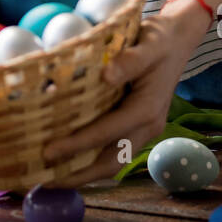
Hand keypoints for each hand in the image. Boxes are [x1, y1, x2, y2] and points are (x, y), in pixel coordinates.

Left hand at [41, 7, 206, 185]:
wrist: (179, 39)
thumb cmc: (161, 39)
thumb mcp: (149, 43)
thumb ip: (131, 60)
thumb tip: (107, 74)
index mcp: (147, 109)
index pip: (107, 133)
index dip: (77, 144)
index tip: (48, 152)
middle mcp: (147, 126)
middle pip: (111, 162)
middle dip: (78, 176)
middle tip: (43, 182)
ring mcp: (144, 130)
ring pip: (113, 162)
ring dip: (83, 173)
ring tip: (50, 178)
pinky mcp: (137, 127)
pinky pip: (114, 151)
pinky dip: (91, 160)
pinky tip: (68, 160)